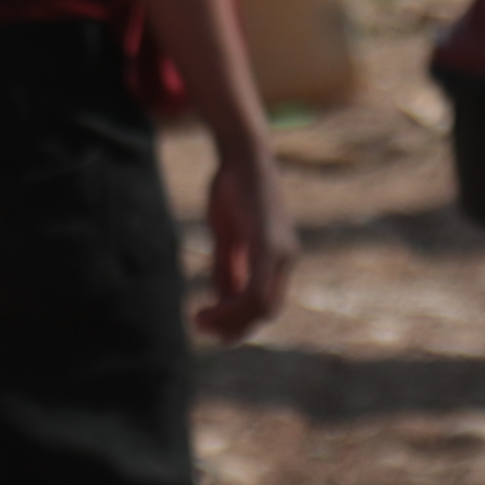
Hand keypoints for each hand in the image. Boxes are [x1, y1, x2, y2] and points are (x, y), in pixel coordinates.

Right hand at [201, 138, 296, 342]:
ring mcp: (281, 252)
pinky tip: (208, 308)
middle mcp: (286, 258)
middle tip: (202, 330)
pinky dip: (232, 306)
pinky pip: (255, 289)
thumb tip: (224, 298)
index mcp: (279, 256)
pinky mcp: (268, 246)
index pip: (267, 302)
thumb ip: (229, 266)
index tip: (212, 326)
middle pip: (266, 310)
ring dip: (229, 319)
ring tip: (199, 321)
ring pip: (260, 305)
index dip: (241, 320)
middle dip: (235, 326)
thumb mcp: (228, 235)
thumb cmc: (233, 188)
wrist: (241, 154)